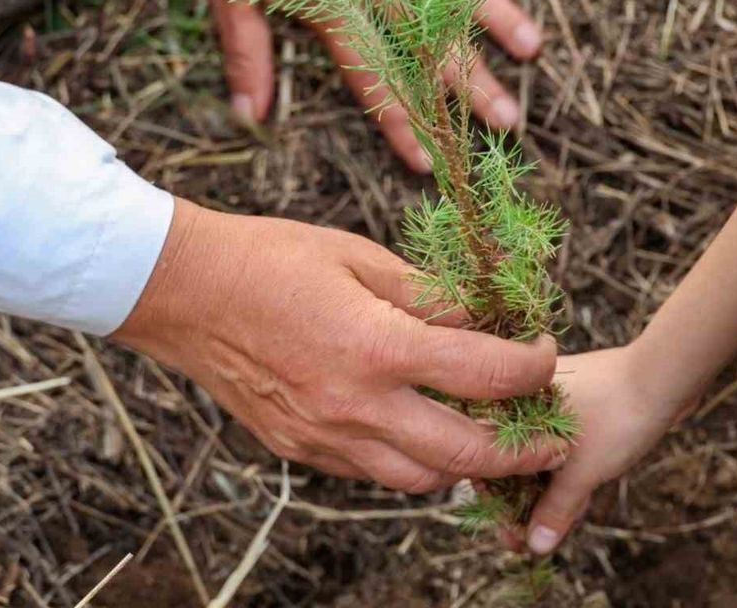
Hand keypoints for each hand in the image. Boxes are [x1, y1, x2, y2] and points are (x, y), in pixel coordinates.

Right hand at [113, 198, 566, 491]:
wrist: (184, 293)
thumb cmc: (272, 259)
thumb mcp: (359, 257)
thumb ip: (427, 296)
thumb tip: (484, 320)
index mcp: (378, 346)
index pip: (486, 373)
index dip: (532, 365)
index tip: (544, 352)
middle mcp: (356, 405)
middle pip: (465, 453)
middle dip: (523, 450)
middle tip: (552, 437)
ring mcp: (325, 436)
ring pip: (421, 479)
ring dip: (466, 464)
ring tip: (491, 438)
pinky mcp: (300, 449)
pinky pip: (373, 473)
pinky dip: (411, 462)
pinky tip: (422, 431)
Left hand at [188, 0, 543, 172]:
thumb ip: (245, 52)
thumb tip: (248, 116)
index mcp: (331, 2)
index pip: (372, 76)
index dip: (399, 121)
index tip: (425, 160)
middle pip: (429, 39)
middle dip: (469, 84)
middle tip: (508, 120)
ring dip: (495, 14)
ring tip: (531, 48)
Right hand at [515, 348, 693, 553]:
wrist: (665, 377)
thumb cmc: (615, 416)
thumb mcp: (580, 472)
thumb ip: (555, 510)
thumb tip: (535, 546)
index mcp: (512, 405)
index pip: (491, 462)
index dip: (499, 507)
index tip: (511, 538)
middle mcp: (526, 400)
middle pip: (514, 463)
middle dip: (523, 506)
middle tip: (528, 543)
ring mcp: (554, 403)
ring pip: (539, 457)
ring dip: (545, 494)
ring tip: (551, 531)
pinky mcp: (580, 408)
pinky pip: (562, 448)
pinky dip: (566, 476)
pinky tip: (574, 505)